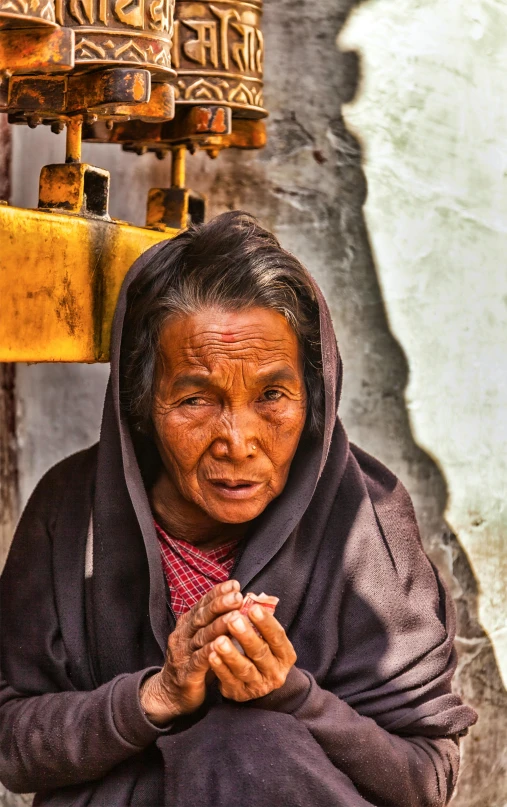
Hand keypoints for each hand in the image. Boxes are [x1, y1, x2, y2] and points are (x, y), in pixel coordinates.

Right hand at [140, 580, 242, 724]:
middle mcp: (183, 635)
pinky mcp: (186, 673)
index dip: (218, 593)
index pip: (203, 604)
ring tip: (236, 616)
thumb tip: (244, 608)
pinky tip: (223, 645)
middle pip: (202, 617)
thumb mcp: (203, 640)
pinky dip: (211, 651)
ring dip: (219, 625)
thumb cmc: (194, 663)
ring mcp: (182, 654)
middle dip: (220, 604)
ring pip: (202, 636)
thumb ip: (218, 625)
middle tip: (238, 596)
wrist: (170, 694)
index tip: (235, 585)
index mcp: (187, 625)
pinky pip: (199, 660)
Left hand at [208, 604, 296, 700]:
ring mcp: (258, 685)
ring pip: (245, 669)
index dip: (266, 623)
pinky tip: (211, 655)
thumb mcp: (266, 639)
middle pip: (261, 653)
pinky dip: (220, 668)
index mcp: (285, 655)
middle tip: (233, 620)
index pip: (278, 636)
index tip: (252, 608)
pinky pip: (229, 680)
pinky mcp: (239, 693)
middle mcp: (275, 672)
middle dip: (247, 636)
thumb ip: (259, 622)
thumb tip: (250, 599)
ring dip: (231, 654)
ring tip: (219, 640)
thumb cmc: (260, 651)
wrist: (257, 683)